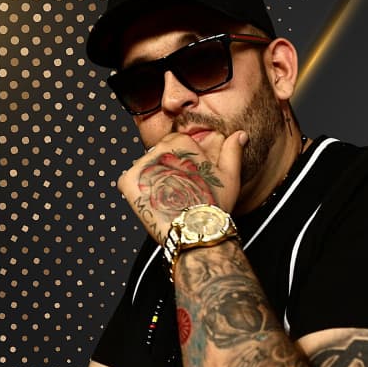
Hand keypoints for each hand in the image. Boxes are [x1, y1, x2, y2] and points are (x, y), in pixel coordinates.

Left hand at [117, 130, 247, 244]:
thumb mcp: (229, 176)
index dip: (182, 162)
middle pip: (158, 155)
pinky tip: (152, 200)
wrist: (194, 231)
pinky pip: (127, 181)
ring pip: (144, 168)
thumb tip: (240, 134)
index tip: (188, 177)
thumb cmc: (213, 205)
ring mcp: (141, 166)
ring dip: (151, 179)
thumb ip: (232, 150)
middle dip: (166, 169)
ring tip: (166, 198)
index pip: (175, 143)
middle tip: (178, 190)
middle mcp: (158, 149)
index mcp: (181, 142)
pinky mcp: (127, 182)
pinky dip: (136, 190)